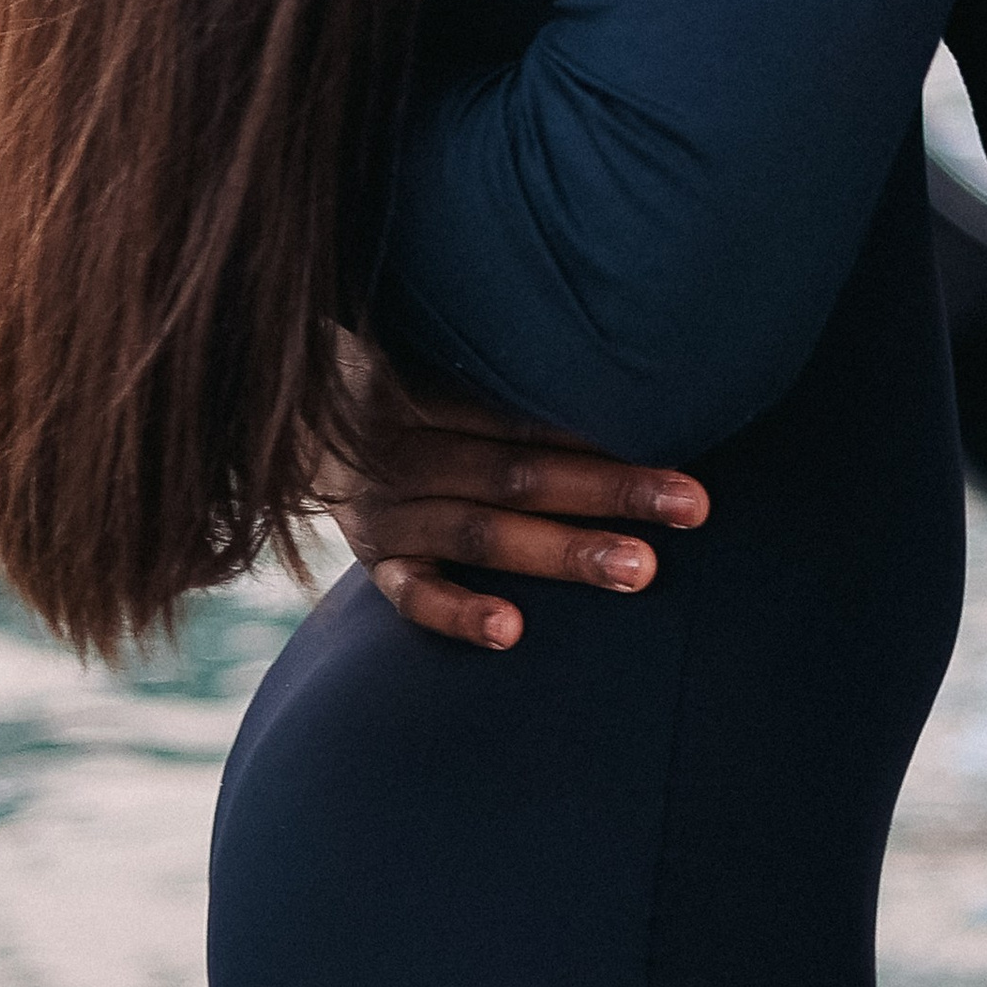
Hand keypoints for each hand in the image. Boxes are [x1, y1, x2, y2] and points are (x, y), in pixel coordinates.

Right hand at [315, 337, 706, 648]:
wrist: (296, 420)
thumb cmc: (405, 382)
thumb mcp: (433, 356)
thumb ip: (500, 365)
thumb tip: (625, 357)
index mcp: (425, 386)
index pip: (521, 413)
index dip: (598, 428)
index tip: (677, 436)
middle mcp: (403, 449)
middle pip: (516, 473)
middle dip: (609, 489)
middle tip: (691, 505)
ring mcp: (385, 510)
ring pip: (479, 534)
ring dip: (561, 552)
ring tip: (638, 569)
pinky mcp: (374, 560)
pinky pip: (412, 594)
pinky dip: (457, 612)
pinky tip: (511, 631)